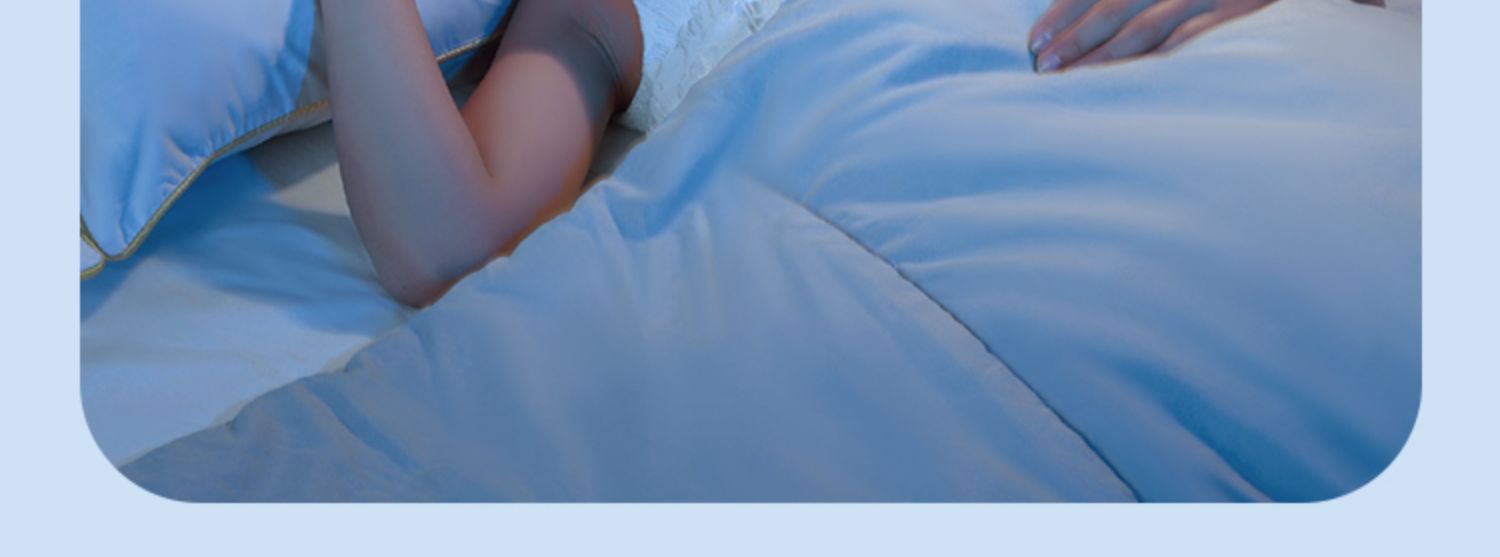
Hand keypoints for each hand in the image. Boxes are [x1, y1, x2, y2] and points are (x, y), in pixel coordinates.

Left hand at [1028, 0, 1277, 72]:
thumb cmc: (1229, 0)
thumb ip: (1143, 6)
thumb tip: (1086, 32)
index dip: (1064, 10)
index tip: (1035, 40)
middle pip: (1118, 3)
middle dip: (1078, 36)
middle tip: (1045, 67)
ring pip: (1149, 24)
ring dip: (1109, 55)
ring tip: (1077, 80)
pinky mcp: (1245, 10)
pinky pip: (1195, 37)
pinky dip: (1162, 60)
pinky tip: (1134, 81)